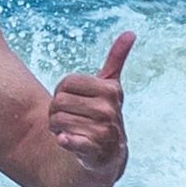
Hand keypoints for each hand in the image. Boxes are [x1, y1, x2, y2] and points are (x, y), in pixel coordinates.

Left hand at [48, 31, 134, 173]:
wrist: (108, 153)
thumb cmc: (103, 114)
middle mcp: (109, 109)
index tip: (71, 100)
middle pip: (59, 101)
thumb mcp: (110, 86)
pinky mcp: (95, 151)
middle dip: (55, 111)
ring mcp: (103, 131)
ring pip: (58, 121)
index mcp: (110, 90)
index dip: (61, 92)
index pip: (66, 82)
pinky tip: (64, 140)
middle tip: (65, 118)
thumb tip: (131, 32)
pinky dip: (64, 140)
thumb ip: (116, 60)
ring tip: (67, 130)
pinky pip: (70, 141)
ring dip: (56, 128)